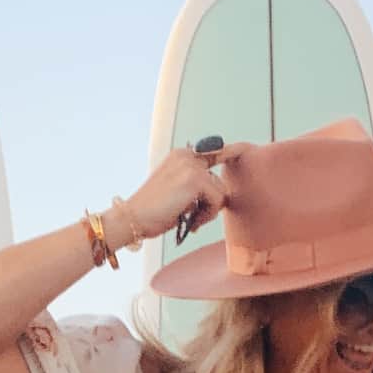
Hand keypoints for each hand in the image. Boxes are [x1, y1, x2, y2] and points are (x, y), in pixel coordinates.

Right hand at [122, 144, 244, 243]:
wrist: (132, 218)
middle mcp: (186, 155)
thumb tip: (222, 193)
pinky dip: (207, 216)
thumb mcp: (177, 191)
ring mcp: (191, 166)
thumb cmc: (152, 211)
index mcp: (181, 154)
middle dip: (212, 201)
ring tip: (191, 220)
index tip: (239, 150)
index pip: (214, 151)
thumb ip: (196, 184)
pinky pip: (218, 200)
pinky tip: (192, 222)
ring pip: (221, 191)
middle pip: (219, 177)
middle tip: (195, 217)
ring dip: (209, 211)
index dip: (229, 153)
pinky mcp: (195, 179)